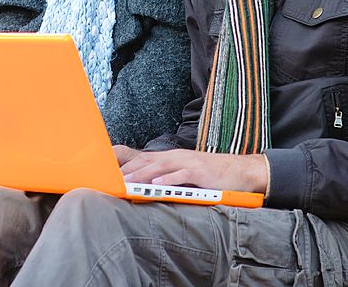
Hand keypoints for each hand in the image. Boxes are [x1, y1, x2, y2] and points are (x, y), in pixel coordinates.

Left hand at [113, 145, 266, 193]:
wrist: (240, 171)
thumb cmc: (210, 176)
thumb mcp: (185, 175)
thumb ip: (166, 179)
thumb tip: (145, 190)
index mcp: (170, 158)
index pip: (141, 159)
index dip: (123, 166)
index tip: (106, 176)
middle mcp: (175, 157)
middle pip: (145, 162)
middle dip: (126, 172)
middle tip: (109, 182)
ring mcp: (187, 162)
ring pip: (159, 167)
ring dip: (140, 176)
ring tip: (126, 184)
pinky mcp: (200, 171)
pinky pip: (181, 175)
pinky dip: (168, 179)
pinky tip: (156, 185)